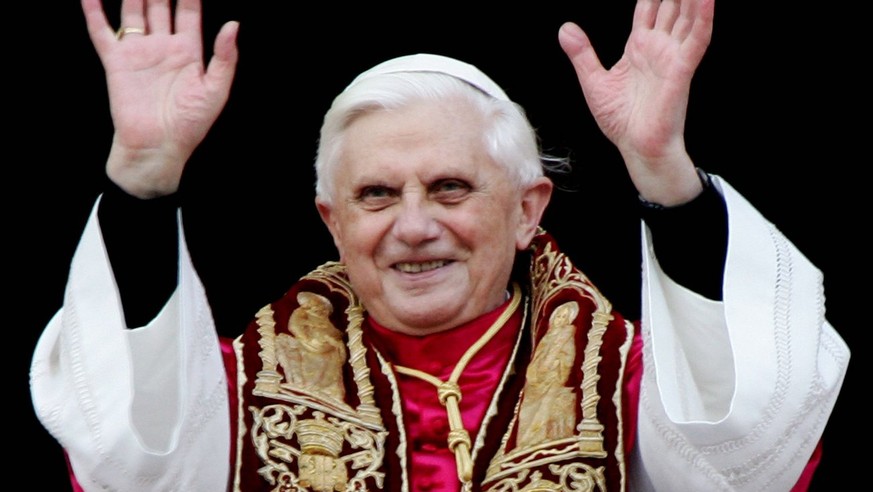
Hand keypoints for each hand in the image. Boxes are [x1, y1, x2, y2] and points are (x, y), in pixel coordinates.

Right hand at [82, 0, 238, 197]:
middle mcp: (163, 46)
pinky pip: (102, 32)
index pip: (188, 11)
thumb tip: (233, 25)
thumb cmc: (190, 125)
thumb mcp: (216, 91)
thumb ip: (225, 58)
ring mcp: (139, 52)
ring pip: (134, 11)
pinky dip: (94, 12)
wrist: (158, 147)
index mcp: (189, 51)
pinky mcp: (117, 62)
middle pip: (160, 5)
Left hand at [559, 0, 713, 204]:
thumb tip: (565, 28)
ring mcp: (672, 56)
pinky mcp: (682, 69)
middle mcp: (658, 48)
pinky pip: (696, 39)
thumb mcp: (593, 82)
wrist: (636, 147)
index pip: (648, 8)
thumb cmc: (621, 121)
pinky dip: (703, 18)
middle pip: (671, 6)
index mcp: (638, 48)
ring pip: (687, 16)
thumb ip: (582, 53)